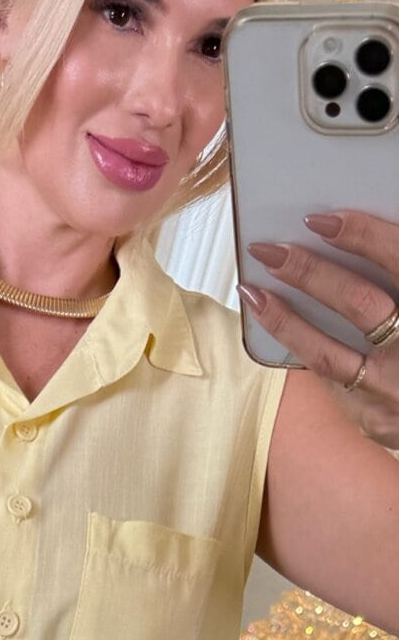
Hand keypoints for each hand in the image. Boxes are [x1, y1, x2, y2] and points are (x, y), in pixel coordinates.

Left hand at [241, 210, 398, 449]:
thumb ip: (398, 274)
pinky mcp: (375, 419)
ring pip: (328, 355)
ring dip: (285, 321)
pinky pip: (332, 383)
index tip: (321, 220)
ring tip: (254, 294)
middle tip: (271, 252)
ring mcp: (393, 391)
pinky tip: (283, 332)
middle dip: (309, 273)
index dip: (362, 236)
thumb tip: (365, 241)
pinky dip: (306, 355)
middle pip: (358, 303)